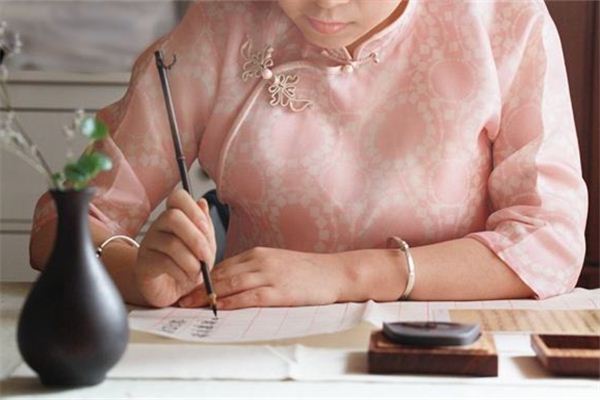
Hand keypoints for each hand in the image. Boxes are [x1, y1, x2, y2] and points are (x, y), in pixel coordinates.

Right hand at [133, 189, 216, 306]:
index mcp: (174, 216)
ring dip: (191, 261)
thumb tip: (203, 203)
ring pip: (171, 243)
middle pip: (173, 217)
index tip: (205, 230)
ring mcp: (148, 243)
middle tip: (205, 257)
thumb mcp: (204, 247)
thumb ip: (205, 227)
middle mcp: (158, 225)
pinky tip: (184, 278)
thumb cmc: (187, 265)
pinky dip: (181, 272)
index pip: (178, 197)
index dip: (194, 210)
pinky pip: (164, 262)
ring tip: (196, 272)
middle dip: (195, 239)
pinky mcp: (143, 263)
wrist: (170, 290)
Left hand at [178, 247, 346, 308]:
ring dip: (208, 295)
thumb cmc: (307, 271)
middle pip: (222, 273)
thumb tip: (232, 282)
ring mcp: (270, 275)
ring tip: (190, 304)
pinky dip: (231, 302)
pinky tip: (218, 308)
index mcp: (258, 254)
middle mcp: (260, 261)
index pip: (223, 265)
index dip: (202, 277)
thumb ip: (255, 269)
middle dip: (198, 286)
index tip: (186, 286)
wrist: (334, 272)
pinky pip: (250, 297)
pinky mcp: (280, 291)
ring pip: (232, 283)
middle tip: (180, 297)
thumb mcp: (277, 263)